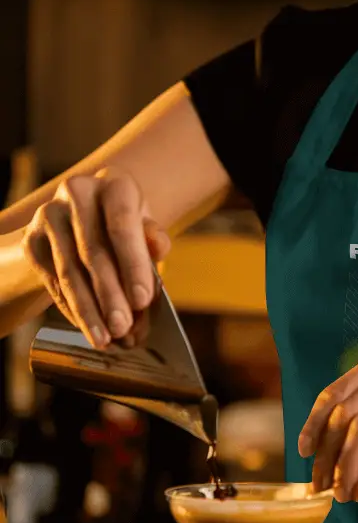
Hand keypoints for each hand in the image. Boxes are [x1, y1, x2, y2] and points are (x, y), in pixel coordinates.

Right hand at [21, 166, 170, 348]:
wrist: (81, 215)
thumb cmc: (123, 223)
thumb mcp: (144, 226)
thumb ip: (153, 239)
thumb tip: (159, 250)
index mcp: (114, 184)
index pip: (122, 226)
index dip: (133, 265)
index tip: (143, 300)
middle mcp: (77, 192)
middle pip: (93, 252)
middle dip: (110, 296)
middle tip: (123, 328)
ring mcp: (49, 215)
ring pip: (70, 272)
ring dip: (89, 310)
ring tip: (105, 337)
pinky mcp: (32, 240)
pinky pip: (53, 281)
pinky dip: (73, 308)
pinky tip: (87, 326)